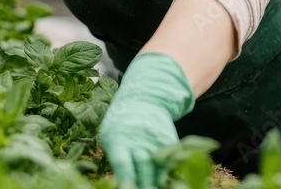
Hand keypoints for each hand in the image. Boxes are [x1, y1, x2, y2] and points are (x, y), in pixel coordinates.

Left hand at [99, 52, 194, 188]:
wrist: (145, 100)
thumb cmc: (121, 124)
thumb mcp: (111, 135)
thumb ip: (116, 156)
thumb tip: (122, 184)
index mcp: (118, 138)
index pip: (123, 163)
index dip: (127, 179)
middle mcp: (138, 138)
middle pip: (144, 168)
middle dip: (144, 184)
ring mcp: (155, 139)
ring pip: (159, 167)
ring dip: (156, 182)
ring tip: (153, 186)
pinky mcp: (169, 140)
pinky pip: (170, 161)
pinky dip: (166, 173)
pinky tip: (162, 180)